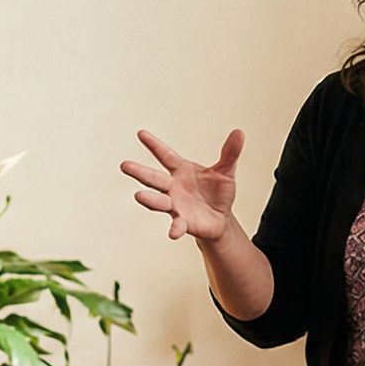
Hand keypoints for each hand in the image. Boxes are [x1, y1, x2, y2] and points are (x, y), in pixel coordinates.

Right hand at [124, 129, 242, 242]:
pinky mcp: (183, 222)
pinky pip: (177, 225)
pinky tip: (174, 233)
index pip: (165, 155)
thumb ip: (230, 154)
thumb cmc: (218, 192)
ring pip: (159, 201)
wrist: (221, 218)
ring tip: (139, 196)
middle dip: (140, 172)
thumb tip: (239, 132)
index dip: (154, 145)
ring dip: (150, 199)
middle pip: (154, 178)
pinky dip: (175, 229)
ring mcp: (175, 205)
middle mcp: (173, 187)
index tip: (141, 133)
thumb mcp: (226, 172)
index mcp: (181, 171)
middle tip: (125, 165)